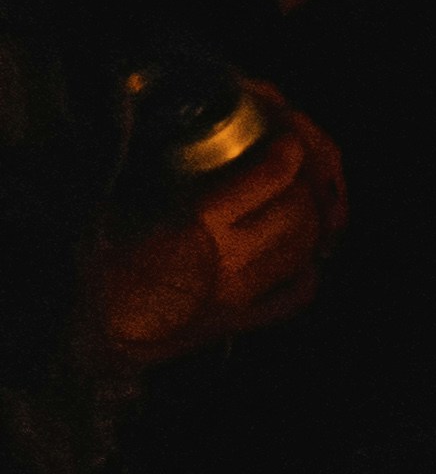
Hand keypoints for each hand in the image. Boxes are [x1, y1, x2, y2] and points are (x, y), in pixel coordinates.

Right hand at [84, 94, 348, 365]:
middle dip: (304, 187)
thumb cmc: (93, 262)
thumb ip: (160, 176)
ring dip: (310, 224)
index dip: (285, 155)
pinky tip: (300, 255)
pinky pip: (295, 295)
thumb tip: (185, 145)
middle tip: (295, 173)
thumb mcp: (120, 206)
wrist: (86, 331)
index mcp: (198, 225)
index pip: (266, 181)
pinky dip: (306, 270)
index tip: (286, 141)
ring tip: (298, 205)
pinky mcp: (240, 323)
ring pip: (302, 252)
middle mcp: (231, 261)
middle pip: (296, 215)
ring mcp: (242, 296)